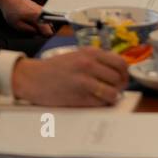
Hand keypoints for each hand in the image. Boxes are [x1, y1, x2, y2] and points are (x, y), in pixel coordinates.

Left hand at [0, 0, 52, 35]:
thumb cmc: (12, 11)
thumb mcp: (17, 25)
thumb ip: (29, 31)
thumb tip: (38, 35)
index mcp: (38, 17)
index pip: (48, 31)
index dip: (45, 38)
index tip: (39, 39)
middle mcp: (43, 12)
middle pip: (49, 27)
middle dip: (43, 33)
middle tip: (32, 34)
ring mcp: (42, 10)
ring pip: (46, 23)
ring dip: (40, 27)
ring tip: (29, 27)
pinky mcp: (40, 8)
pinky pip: (43, 18)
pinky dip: (39, 22)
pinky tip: (29, 22)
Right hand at [11, 48, 129, 106]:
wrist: (32, 77)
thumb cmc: (56, 67)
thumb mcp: (78, 55)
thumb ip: (97, 60)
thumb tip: (118, 71)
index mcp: (91, 53)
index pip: (121, 63)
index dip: (125, 73)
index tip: (122, 78)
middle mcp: (89, 65)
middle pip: (119, 79)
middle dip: (120, 86)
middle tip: (115, 89)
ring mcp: (84, 82)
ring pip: (112, 92)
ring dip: (112, 96)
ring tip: (106, 96)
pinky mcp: (77, 97)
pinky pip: (99, 103)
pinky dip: (101, 103)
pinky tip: (96, 101)